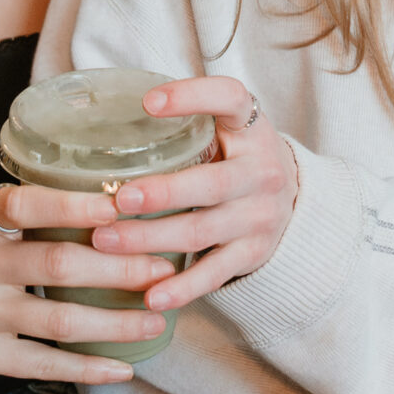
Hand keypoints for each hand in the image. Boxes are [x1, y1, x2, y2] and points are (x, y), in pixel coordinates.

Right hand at [0, 181, 172, 384]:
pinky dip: (86, 367)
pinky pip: (41, 363)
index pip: (25, 204)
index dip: (73, 207)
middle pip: (58, 265)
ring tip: (156, 320)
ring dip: (116, 323)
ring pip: (58, 320)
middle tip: (165, 269)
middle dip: (120, 269)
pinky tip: (122, 367)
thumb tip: (123, 201)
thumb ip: (36, 207)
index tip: (119, 209)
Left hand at [87, 75, 298, 308]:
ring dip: (151, 239)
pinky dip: (182, 288)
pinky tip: (151, 296)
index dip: (192, 97)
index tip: (149, 102)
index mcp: (251, 129)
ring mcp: (258, 216)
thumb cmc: (237, 157)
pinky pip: (214, 273)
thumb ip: (186, 121)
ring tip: (106, 241)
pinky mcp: (252, 253)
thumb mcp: (227, 128)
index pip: (230, 99)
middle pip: (210, 185)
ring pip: (201, 231)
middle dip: (162, 194)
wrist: (291, 200)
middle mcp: (261, 172)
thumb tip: (103, 115)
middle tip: (118, 199)